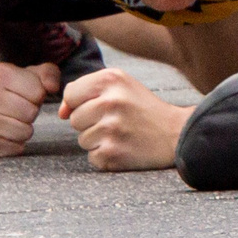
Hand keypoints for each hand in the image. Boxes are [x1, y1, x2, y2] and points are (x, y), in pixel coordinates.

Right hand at [0, 61, 56, 157]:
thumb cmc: (4, 97)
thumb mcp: (25, 76)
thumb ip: (47, 74)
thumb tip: (53, 88)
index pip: (39, 91)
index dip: (37, 96)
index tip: (23, 96)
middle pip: (32, 112)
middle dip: (30, 113)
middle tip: (15, 111)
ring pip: (26, 131)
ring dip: (23, 129)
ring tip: (8, 122)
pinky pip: (17, 147)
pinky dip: (15, 143)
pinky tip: (2, 135)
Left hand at [59, 68, 189, 170]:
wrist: (176, 133)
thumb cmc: (144, 109)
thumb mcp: (121, 86)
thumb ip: (87, 91)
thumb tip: (61, 113)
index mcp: (111, 79)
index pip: (71, 94)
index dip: (80, 103)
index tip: (101, 107)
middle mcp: (110, 101)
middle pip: (74, 119)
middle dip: (91, 123)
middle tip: (117, 121)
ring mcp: (111, 129)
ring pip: (82, 139)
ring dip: (98, 140)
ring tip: (122, 134)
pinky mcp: (112, 153)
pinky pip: (92, 157)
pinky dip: (106, 156)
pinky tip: (124, 147)